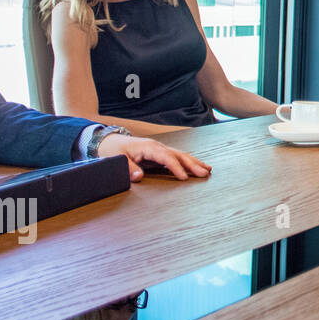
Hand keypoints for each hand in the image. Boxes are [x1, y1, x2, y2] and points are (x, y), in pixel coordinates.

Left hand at [97, 133, 211, 181]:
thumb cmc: (114, 150)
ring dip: (194, 162)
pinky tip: (196, 167)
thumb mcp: (118, 160)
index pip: (166, 157)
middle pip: (179, 155)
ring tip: (207, 169)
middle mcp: (158, 147)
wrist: (110, 141)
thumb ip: (129, 169)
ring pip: (181, 155)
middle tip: (205, 173)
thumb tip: (139, 177)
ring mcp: (160, 149)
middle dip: (193, 164)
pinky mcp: (160, 153)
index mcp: (149, 147)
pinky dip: (188, 162)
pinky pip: (177, 157)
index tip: (183, 178)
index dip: (176, 167)